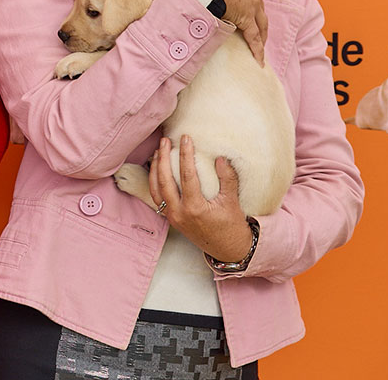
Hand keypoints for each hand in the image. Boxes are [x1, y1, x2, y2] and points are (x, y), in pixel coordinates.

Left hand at [149, 136, 254, 262]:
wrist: (227, 249)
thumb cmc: (232, 225)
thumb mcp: (232, 201)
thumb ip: (227, 179)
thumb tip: (220, 158)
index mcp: (195, 208)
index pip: (187, 176)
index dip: (185, 155)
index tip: (186, 138)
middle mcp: (179, 213)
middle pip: (164, 180)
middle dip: (163, 158)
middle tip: (165, 140)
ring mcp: (172, 216)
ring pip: (156, 189)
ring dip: (155, 169)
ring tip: (159, 151)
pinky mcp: (170, 218)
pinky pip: (157, 197)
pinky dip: (154, 182)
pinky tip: (157, 169)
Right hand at [189, 0, 266, 64]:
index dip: (250, 4)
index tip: (245, 10)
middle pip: (260, 10)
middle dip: (259, 21)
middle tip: (258, 32)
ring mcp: (252, 6)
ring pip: (261, 24)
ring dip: (261, 36)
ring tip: (260, 47)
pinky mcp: (247, 20)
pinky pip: (253, 37)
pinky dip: (257, 49)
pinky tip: (259, 60)